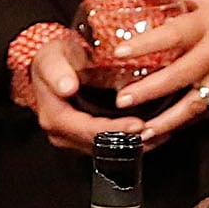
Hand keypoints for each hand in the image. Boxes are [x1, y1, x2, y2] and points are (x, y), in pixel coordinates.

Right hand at [19, 25, 145, 155]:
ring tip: (160, 133)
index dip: (115, 130)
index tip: (138, 124)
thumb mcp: (51, 58)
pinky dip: (129, 141)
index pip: (88, 131)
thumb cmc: (52, 60)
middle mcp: (63, 134)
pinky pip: (107, 145)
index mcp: (55, 118)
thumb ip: (57, 71)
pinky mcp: (84, 139)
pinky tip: (150, 133)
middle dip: (130, 140)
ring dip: (133, 144)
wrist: (48, 65)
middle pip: (100, 145)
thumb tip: (67, 87)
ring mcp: (73, 139)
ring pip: (106, 149)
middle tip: (157, 131)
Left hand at [106, 0, 208, 148]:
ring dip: (168, 119)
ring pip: (195, 103)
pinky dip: (192, 121)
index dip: (145, 44)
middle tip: (122, 101)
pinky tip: (173, 129)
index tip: (119, 53)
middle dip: (148, 91)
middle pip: (179, 75)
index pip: (172, 34)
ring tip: (144, 131)